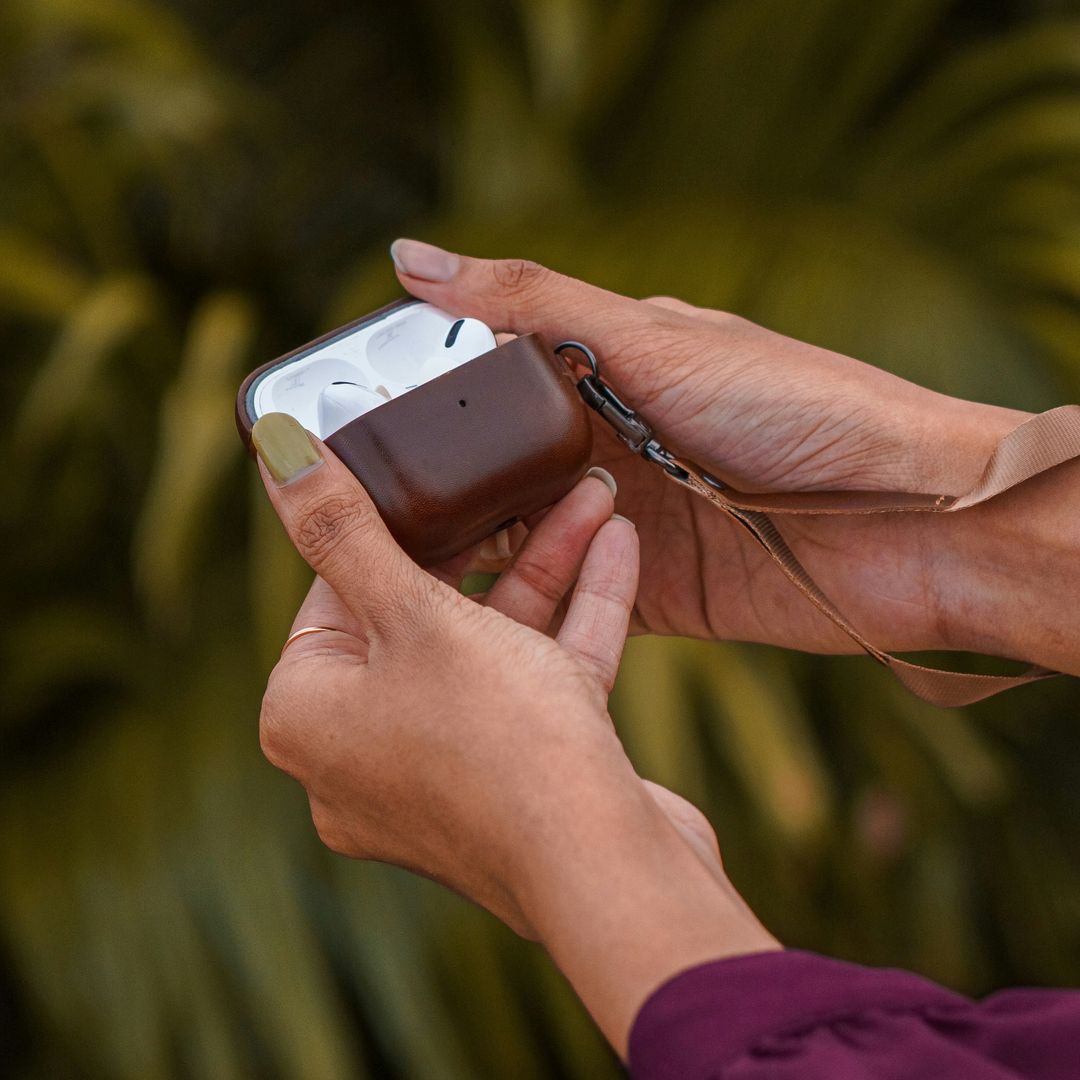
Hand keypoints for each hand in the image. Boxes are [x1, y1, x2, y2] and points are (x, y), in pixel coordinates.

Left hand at [250, 412, 777, 1052]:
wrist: (609, 874)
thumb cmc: (497, 745)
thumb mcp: (415, 616)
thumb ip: (344, 529)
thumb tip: (275, 448)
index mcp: (310, 717)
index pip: (334, 594)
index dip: (389, 526)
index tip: (432, 473)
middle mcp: (365, 753)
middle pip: (422, 615)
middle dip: (488, 541)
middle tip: (520, 480)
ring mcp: (445, 774)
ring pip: (492, 646)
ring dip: (544, 570)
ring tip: (590, 497)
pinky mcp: (516, 781)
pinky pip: (538, 682)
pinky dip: (573, 620)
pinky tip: (618, 548)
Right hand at [390, 240, 1034, 658]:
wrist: (905, 526)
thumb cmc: (795, 410)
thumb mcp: (651, 340)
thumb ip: (531, 307)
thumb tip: (409, 259)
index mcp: (607, 373)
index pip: (492, 380)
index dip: (426, 399)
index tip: (351, 422)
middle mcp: (609, 446)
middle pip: (499, 466)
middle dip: (435, 487)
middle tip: (353, 512)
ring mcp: (627, 523)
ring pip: (523, 538)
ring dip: (474, 550)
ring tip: (391, 567)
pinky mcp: (648, 592)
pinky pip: (569, 600)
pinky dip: (527, 605)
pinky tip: (470, 614)